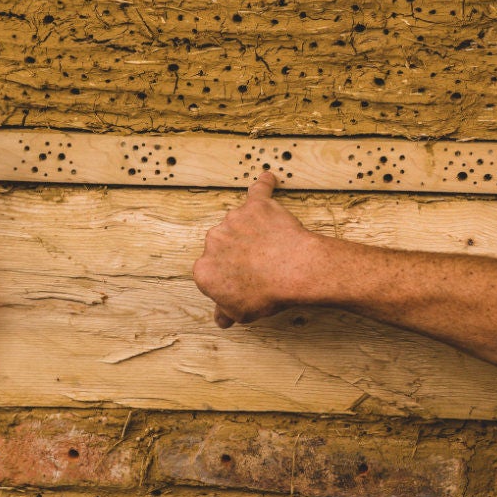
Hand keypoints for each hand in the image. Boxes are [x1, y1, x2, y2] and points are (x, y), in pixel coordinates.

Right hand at [193, 172, 321, 327]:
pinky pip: (258, 191)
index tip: (243, 281)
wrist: (293, 271)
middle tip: (260, 264)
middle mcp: (213, 241)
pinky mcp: (256, 206)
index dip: (229, 277)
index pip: (211, 272)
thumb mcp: (241, 312)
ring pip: (240, 223)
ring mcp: (234, 220)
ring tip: (272, 244)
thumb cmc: (267, 294)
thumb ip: (226, 311)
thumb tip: (221, 317)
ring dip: (252, 230)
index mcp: (204, 270)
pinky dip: (264, 185)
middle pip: (223, 245)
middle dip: (238, 253)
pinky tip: (269, 179)